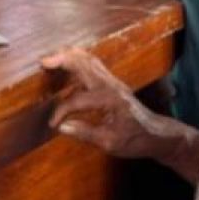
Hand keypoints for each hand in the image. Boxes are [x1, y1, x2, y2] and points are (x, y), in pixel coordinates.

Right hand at [41, 47, 168, 159]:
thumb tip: (61, 127)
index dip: (61, 112)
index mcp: (109, 100)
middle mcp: (111, 85)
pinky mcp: (113, 82)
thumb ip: (85, 133)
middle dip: (62, 60)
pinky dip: (78, 59)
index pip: (76, 100)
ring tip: (51, 57)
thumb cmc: (135, 140)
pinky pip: (93, 64)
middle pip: (83, 64)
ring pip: (89, 60)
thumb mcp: (110, 143)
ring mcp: (113, 81)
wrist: (156, 134)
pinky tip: (69, 60)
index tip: (52, 125)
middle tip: (42, 61)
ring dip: (69, 56)